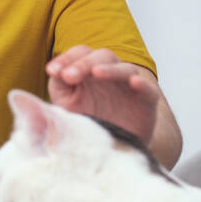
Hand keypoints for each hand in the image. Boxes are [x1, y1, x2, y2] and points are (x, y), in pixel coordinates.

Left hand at [45, 45, 159, 143]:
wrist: (111, 148)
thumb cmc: (87, 120)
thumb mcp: (66, 104)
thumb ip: (58, 84)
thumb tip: (53, 70)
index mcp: (90, 70)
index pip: (80, 53)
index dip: (67, 58)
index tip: (52, 71)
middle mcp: (111, 73)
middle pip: (102, 55)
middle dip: (84, 63)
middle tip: (69, 76)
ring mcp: (130, 85)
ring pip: (125, 68)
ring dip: (110, 69)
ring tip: (96, 73)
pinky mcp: (146, 100)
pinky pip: (148, 89)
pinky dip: (143, 84)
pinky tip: (133, 83)